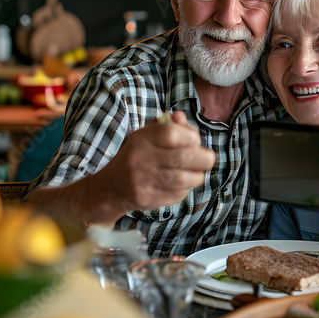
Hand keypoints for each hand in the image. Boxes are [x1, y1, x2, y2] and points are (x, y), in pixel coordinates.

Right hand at [96, 111, 215, 213]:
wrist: (111, 187)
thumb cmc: (137, 156)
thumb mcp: (146, 135)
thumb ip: (168, 125)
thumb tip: (181, 118)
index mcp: (141, 139)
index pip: (172, 133)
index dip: (191, 136)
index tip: (195, 140)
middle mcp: (140, 159)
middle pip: (183, 157)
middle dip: (204, 158)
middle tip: (207, 159)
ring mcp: (143, 181)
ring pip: (184, 179)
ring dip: (197, 176)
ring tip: (196, 172)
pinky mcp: (147, 199)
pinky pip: (177, 194)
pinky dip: (185, 189)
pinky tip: (180, 184)